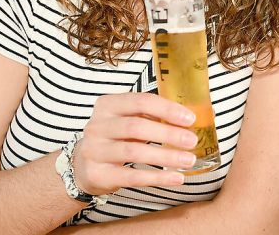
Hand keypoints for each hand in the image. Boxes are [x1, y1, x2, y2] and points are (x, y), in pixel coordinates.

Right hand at [73, 92, 198, 195]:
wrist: (83, 166)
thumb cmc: (115, 138)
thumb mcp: (129, 120)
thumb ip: (154, 116)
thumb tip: (195, 117)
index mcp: (108, 105)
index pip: (140, 101)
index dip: (167, 109)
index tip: (190, 119)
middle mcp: (97, 126)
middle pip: (136, 127)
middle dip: (168, 134)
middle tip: (192, 141)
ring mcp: (94, 151)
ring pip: (133, 151)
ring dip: (165, 156)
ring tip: (188, 160)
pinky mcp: (97, 175)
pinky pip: (131, 176)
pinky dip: (156, 177)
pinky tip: (176, 178)